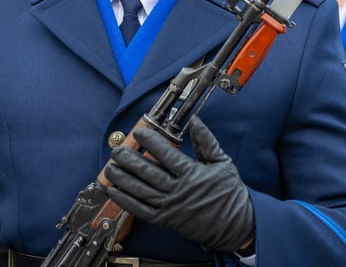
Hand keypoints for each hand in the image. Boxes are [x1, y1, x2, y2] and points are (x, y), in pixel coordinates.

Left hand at [104, 116, 254, 252]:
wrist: (235, 225)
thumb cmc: (229, 193)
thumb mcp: (222, 162)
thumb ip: (207, 141)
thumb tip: (196, 121)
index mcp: (193, 174)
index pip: (167, 154)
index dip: (151, 142)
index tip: (140, 132)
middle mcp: (179, 190)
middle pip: (149, 173)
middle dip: (130, 160)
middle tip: (117, 150)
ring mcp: (171, 207)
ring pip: (141, 191)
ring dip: (123, 179)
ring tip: (110, 167)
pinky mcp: (166, 220)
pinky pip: (141, 211)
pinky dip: (126, 201)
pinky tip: (114, 191)